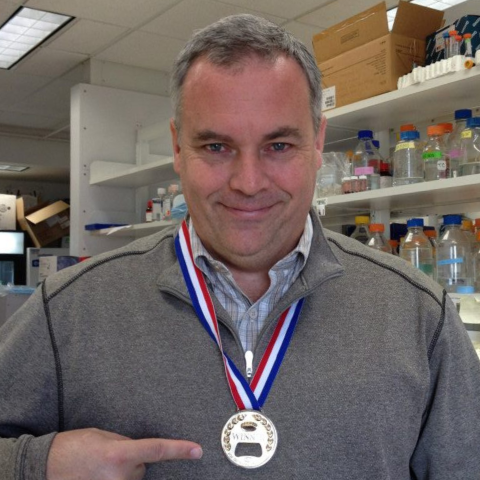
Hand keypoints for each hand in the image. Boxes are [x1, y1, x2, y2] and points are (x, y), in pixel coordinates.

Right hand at [46, 428, 202, 479]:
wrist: (46, 465)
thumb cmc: (75, 446)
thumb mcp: (105, 437)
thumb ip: (127, 445)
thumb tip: (142, 453)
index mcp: (120, 454)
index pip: (157, 450)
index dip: (179, 450)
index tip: (197, 450)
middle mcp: (119, 476)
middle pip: (142, 468)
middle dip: (133, 461)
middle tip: (110, 457)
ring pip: (132, 479)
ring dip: (123, 473)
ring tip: (100, 467)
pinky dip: (116, 479)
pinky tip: (100, 475)